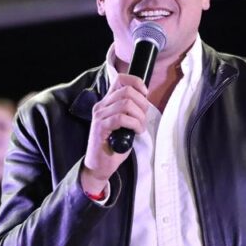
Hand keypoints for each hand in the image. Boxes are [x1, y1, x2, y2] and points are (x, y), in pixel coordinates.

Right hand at [81, 74, 149, 195]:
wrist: (100, 165)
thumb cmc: (114, 146)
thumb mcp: (124, 124)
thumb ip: (130, 111)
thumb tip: (145, 102)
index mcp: (107, 102)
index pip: (120, 79)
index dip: (136, 82)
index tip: (145, 94)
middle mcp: (101, 106)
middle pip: (127, 91)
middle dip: (142, 104)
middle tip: (143, 119)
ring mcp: (99, 116)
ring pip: (126, 104)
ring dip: (139, 117)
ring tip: (140, 128)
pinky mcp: (100, 127)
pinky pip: (121, 118)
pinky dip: (134, 124)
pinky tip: (136, 132)